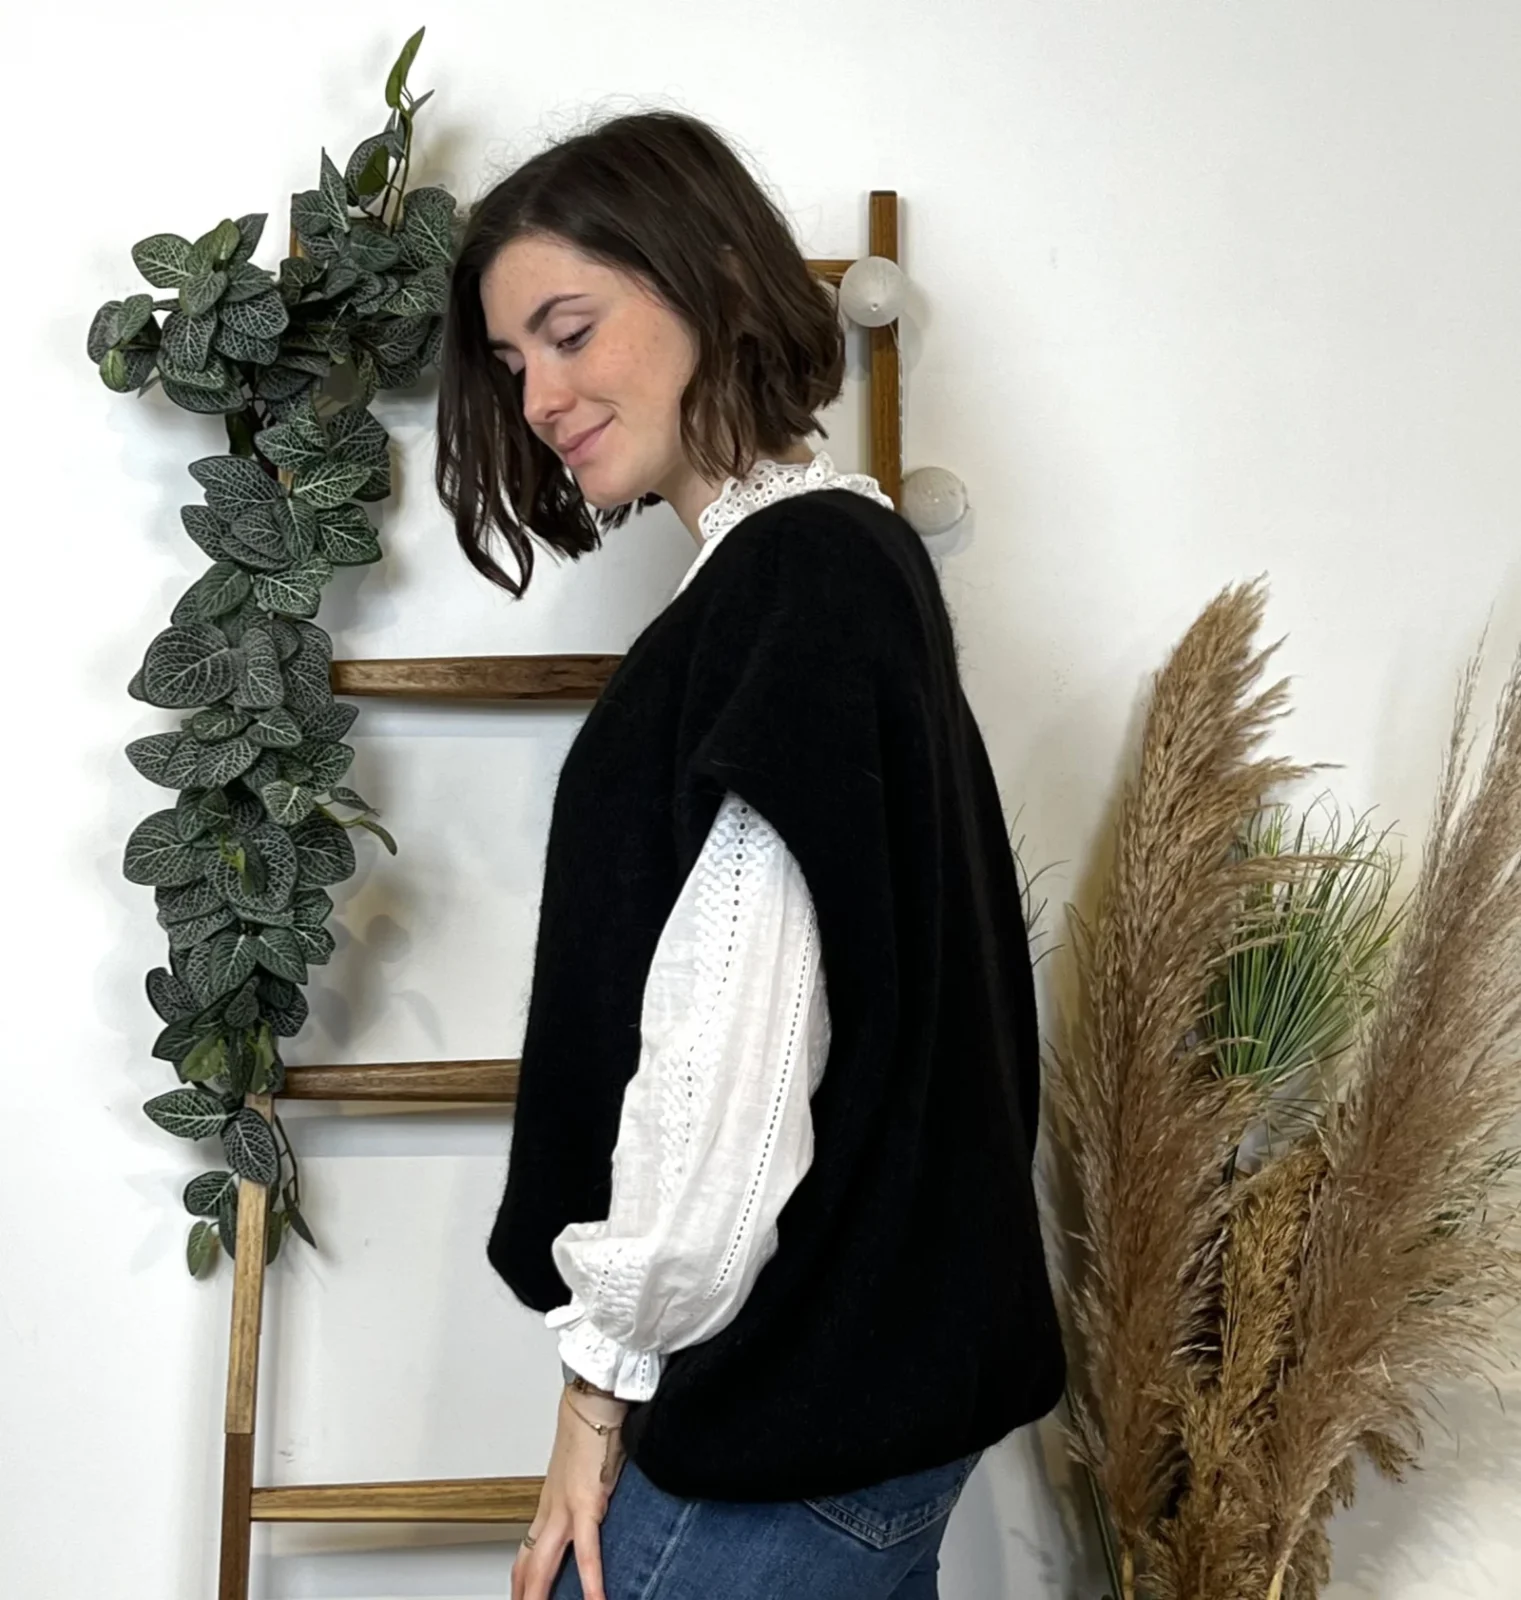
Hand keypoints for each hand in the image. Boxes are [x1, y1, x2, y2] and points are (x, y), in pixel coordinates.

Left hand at [512, 1386, 629, 1599]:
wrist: (593, 1401)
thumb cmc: (593, 1429)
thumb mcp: (584, 1472)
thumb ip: (586, 1495)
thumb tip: (596, 1508)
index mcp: (551, 1504)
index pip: (528, 1554)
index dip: (522, 1583)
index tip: (521, 1598)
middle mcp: (552, 1510)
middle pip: (528, 1567)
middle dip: (524, 1597)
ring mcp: (565, 1508)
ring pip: (544, 1565)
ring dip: (539, 1597)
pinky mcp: (587, 1502)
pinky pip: (588, 1550)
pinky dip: (591, 1581)